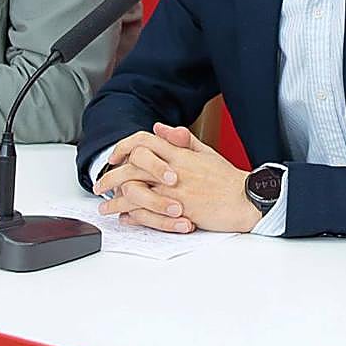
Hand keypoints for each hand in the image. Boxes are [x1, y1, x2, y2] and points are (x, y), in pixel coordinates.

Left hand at [95, 122, 260, 233]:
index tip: (114, 157)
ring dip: (115, 201)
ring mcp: (174, 192)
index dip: (123, 146)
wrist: (245, 200)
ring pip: (134, 192)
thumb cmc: (227, 179)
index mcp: (179, 154)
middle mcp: (173, 171)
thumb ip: (180, 139)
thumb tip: (159, 128)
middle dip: (110, 176)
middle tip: (100, 185)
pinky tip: (125, 217)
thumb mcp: (205, 151)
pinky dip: (131, 216)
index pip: (143, 141)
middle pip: (131, 167)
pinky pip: (146, 214)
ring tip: (105, 206)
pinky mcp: (177, 212)